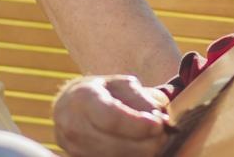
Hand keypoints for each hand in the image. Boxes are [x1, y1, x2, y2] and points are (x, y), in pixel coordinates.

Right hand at [53, 75, 169, 156]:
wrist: (69, 107)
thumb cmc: (100, 93)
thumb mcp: (119, 84)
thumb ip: (139, 97)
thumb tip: (158, 116)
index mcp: (83, 99)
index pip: (112, 118)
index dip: (138, 125)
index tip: (159, 124)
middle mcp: (73, 126)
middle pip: (116, 146)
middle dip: (147, 142)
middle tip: (164, 133)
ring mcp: (74, 148)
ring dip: (142, 152)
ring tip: (154, 140)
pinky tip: (140, 147)